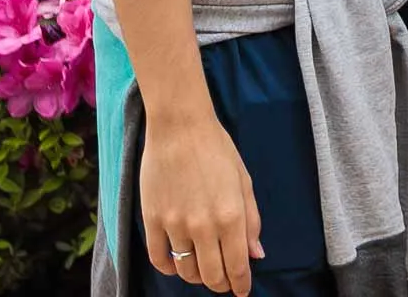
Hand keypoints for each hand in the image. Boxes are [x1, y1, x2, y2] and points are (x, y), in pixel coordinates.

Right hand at [140, 110, 263, 294]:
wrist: (179, 128)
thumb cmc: (217, 150)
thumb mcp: (244, 182)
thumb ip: (251, 221)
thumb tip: (256, 255)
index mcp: (231, 215)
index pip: (236, 265)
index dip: (241, 284)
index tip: (242, 291)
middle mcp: (203, 225)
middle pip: (211, 275)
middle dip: (220, 284)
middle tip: (224, 283)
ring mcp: (174, 224)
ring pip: (185, 270)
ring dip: (197, 277)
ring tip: (204, 271)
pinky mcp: (151, 220)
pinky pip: (158, 258)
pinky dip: (169, 269)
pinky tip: (178, 265)